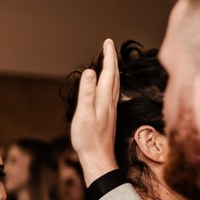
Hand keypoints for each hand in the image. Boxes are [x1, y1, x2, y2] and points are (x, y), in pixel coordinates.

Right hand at [71, 38, 121, 184]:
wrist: (98, 158)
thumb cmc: (88, 139)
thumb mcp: (83, 114)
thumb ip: (87, 92)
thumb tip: (90, 71)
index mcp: (105, 99)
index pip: (109, 72)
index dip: (108, 56)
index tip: (107, 41)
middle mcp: (111, 102)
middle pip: (114, 76)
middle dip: (112, 59)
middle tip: (109, 45)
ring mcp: (111, 109)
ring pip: (115, 84)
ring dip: (113, 70)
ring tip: (111, 60)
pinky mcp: (109, 115)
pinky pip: (113, 92)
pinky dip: (112, 82)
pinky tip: (110, 86)